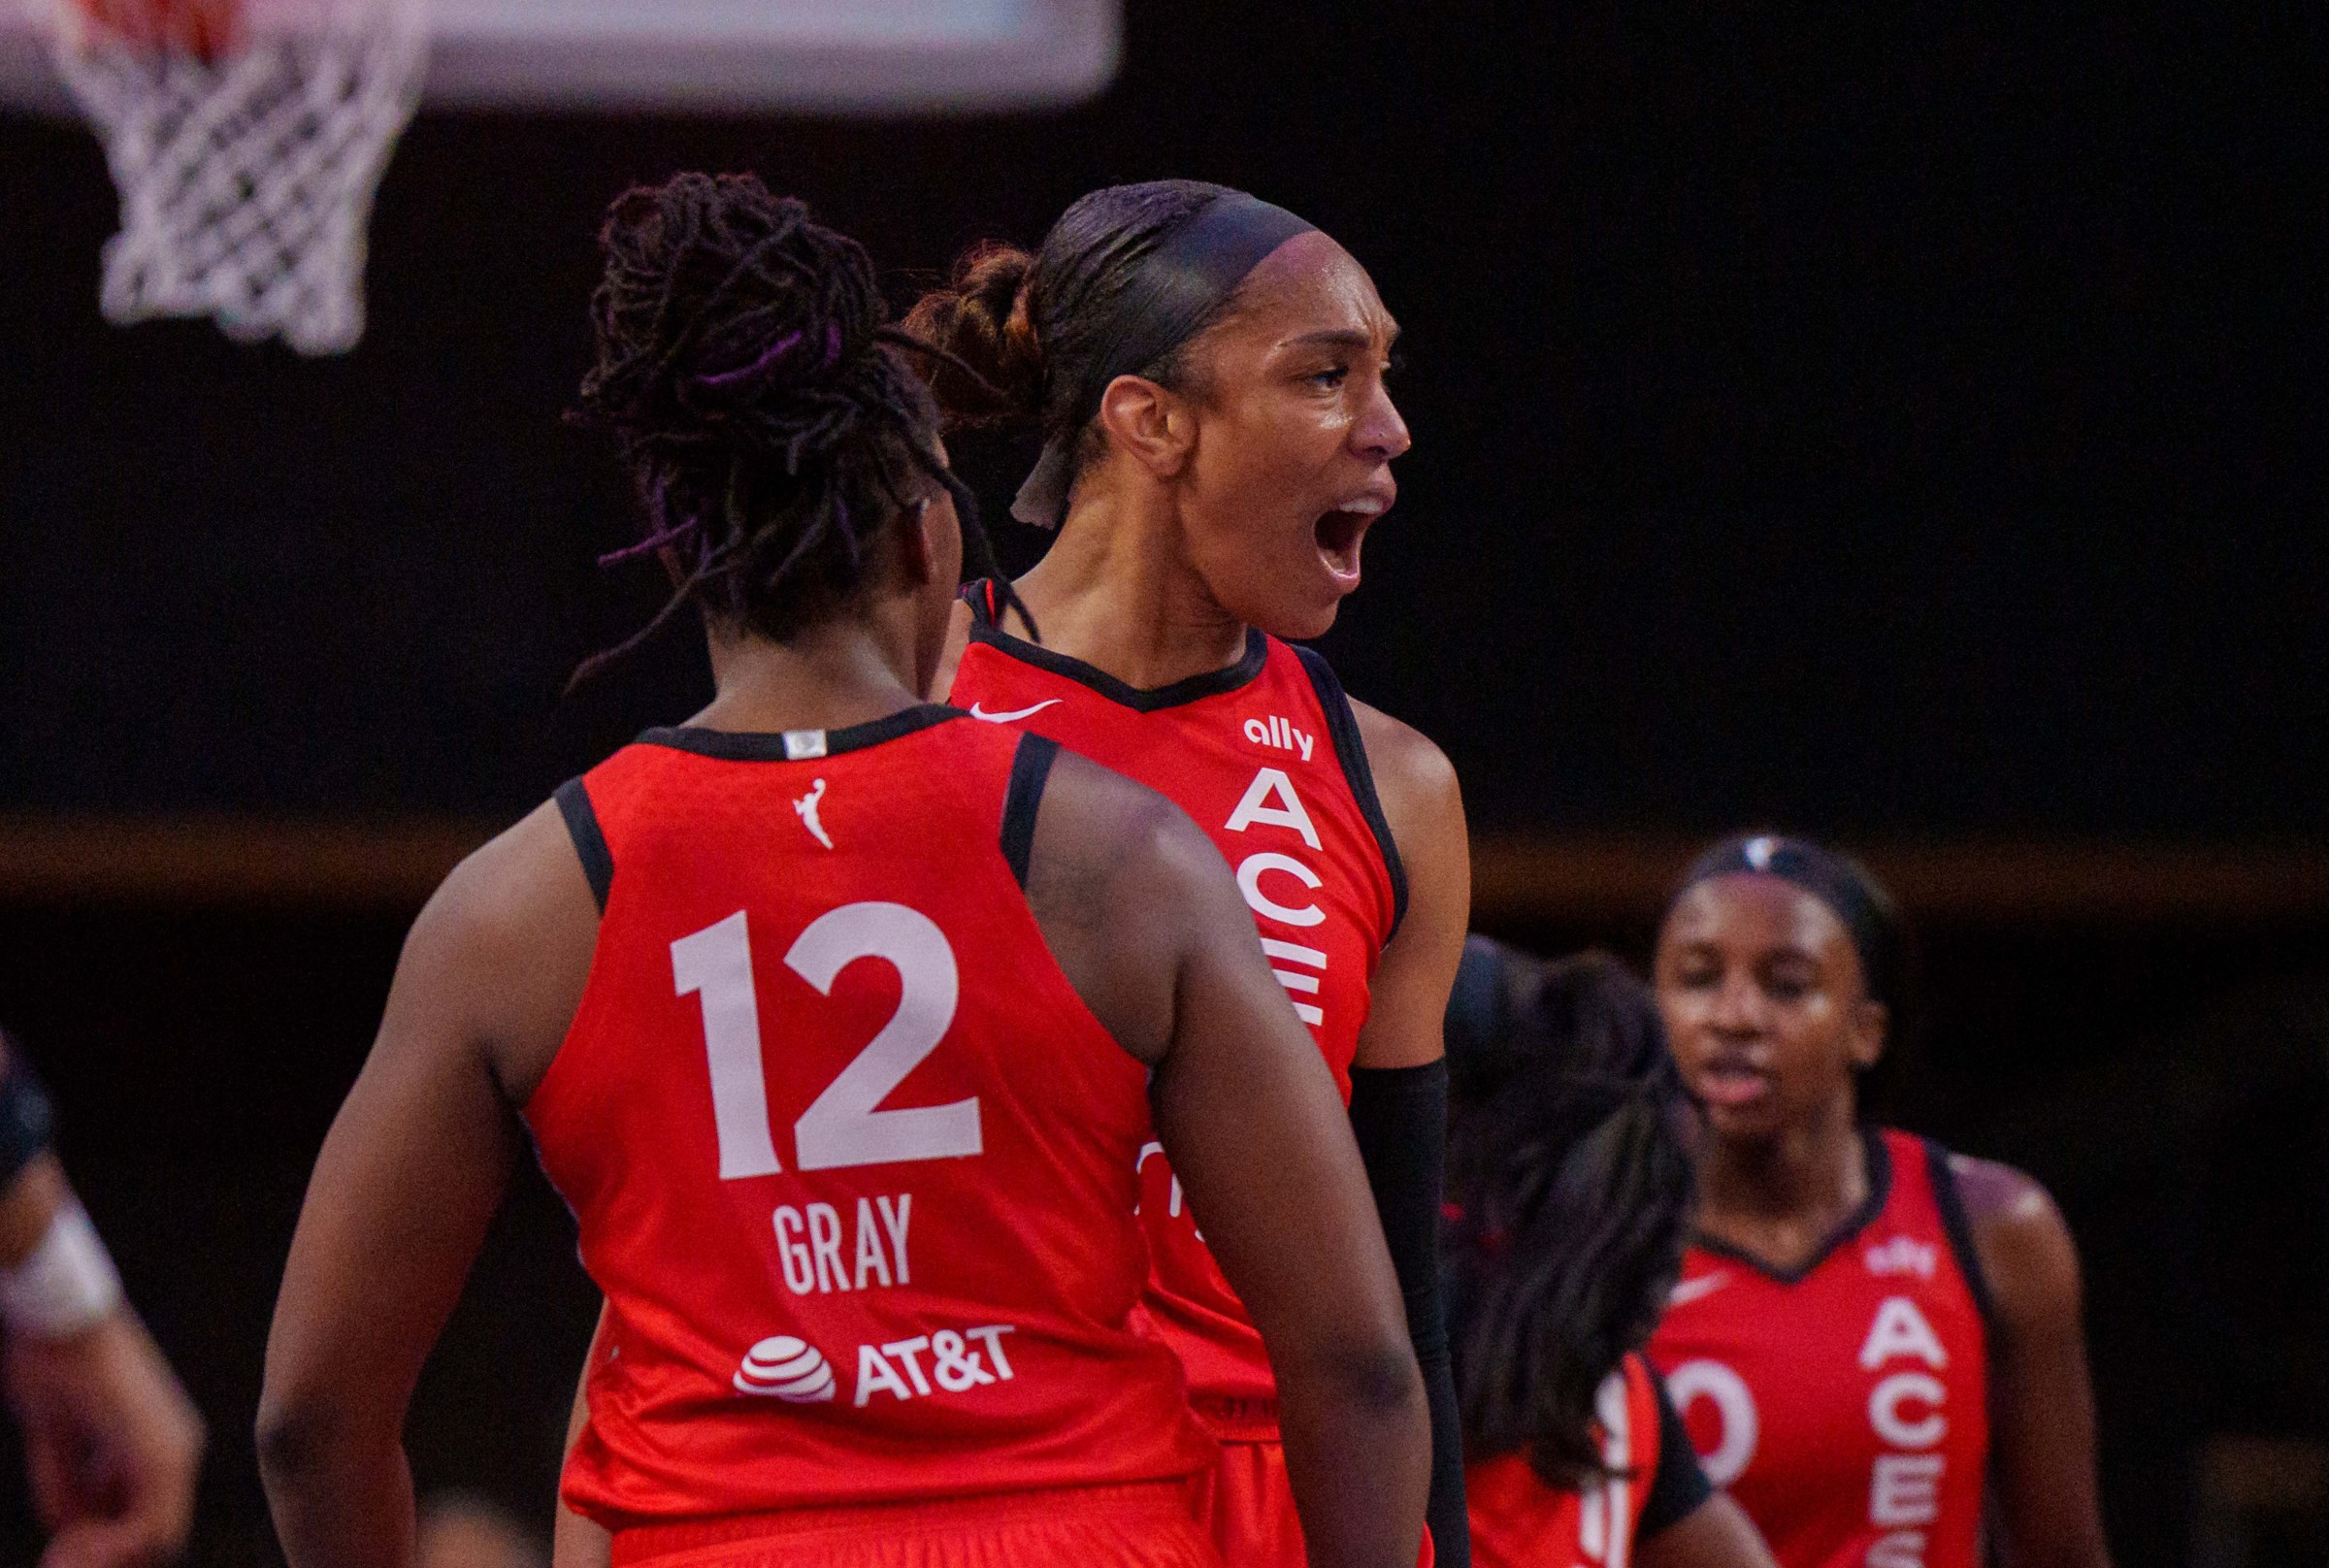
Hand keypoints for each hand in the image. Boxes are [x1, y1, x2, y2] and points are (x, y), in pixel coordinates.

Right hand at [8, 1310, 205, 1567]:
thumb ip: (68, 1482)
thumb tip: (69, 1530)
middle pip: (156, 1538)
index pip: (147, 1524)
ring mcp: (175, 1452)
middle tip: (55, 1559)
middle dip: (104, 1557)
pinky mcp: (160, 1452)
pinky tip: (67, 1542)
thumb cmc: (53, 1364)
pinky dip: (111, 1548)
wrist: (59, 1315)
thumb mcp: (56, 1435)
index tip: (55, 1553)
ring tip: (59, 1551)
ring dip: (105, 1556)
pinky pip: (152, 1527)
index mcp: (158, 1447)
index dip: (104, 1551)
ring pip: (157, 1539)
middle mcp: (179, 1452)